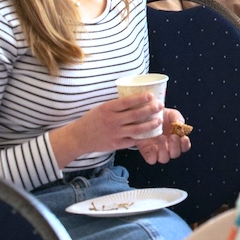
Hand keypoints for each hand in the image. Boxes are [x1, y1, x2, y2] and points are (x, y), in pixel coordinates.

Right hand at [51, 92, 168, 165]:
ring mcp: (114, 133)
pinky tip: (151, 134)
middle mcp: (112, 121)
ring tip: (159, 120)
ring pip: (137, 129)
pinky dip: (143, 137)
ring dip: (150, 124)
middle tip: (160, 105)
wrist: (79, 137)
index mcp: (108, 109)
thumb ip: (117, 105)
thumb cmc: (93, 119)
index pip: (126, 102)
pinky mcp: (116, 144)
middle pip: (135, 115)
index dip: (140, 98)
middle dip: (150, 110)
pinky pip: (132, 140)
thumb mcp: (102, 108)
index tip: (151, 95)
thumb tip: (137, 97)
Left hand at [135, 108, 191, 164]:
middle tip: (173, 136)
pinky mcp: (147, 152)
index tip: (184, 137)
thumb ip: (177, 118)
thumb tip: (180, 125)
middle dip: (175, 146)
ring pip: (164, 159)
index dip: (185, 144)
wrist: (145, 116)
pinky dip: (153, 155)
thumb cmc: (160, 116)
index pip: (184, 147)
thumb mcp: (171, 114)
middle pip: (175, 154)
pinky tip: (153, 146)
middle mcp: (168, 147)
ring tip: (162, 138)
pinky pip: (152, 160)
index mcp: (176, 139)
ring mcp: (157, 151)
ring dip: (164, 150)